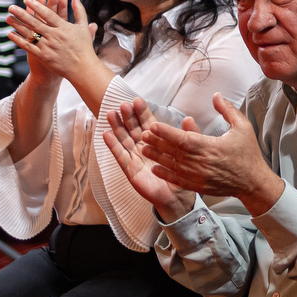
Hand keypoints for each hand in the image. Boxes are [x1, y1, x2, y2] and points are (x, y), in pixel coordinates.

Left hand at [6, 0, 98, 82]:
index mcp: (64, 28)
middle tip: (11, 7)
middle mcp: (55, 36)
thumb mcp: (83, 26)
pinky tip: (10, 34)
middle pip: (35, 23)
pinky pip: (28, 47)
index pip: (48, 14)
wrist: (83, 69)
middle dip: (22, 14)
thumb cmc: (84, 47)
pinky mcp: (43, 56)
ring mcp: (48, 47)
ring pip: (30, 34)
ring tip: (7, 18)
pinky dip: (18, 40)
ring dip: (17, 25)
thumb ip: (79, 10)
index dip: (37, 6)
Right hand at [102, 98, 190, 221]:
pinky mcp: (130, 169)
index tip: (137, 100)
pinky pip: (120, 156)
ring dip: (117, 127)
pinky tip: (106, 134)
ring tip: (111, 114)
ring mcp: (135, 157)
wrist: (176, 196)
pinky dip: (113, 145)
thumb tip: (189, 118)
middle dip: (128, 117)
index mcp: (157, 141)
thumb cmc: (180, 174)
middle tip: (123, 104)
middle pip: (133, 129)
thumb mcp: (187, 152)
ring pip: (124, 139)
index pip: (148, 124)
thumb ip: (188, 135)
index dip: (142, 112)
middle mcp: (144, 147)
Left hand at [140, 93, 278, 205]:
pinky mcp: (199, 186)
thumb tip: (216, 95)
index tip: (154, 125)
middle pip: (173, 151)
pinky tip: (155, 169)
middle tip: (143, 135)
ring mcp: (199, 176)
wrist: (253, 182)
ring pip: (172, 165)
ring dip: (157, 157)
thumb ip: (228, 110)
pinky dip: (165, 174)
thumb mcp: (243, 127)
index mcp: (210, 147)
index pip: (183, 138)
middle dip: (157, 143)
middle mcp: (201, 162)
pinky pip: (178, 180)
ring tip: (143, 149)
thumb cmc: (248, 153)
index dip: (166, 132)